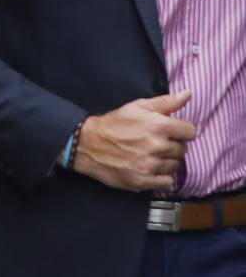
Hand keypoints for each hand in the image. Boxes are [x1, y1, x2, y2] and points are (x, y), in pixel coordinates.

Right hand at [73, 92, 197, 191]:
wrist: (87, 144)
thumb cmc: (114, 124)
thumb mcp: (137, 107)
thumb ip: (166, 102)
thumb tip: (188, 94)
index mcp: (159, 126)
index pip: (190, 132)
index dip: (182, 131)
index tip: (171, 132)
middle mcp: (157, 146)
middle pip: (182, 150)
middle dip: (171, 146)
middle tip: (154, 143)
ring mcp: (150, 165)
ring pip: (175, 165)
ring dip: (165, 161)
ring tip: (150, 155)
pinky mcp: (143, 181)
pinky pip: (167, 182)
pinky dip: (161, 177)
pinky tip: (149, 169)